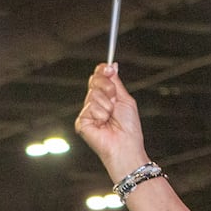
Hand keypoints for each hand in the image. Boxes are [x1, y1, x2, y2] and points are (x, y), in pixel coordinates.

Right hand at [73, 63, 151, 182]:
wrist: (125, 145)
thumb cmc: (129, 127)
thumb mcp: (125, 99)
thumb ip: (116, 83)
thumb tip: (112, 65)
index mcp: (106, 97)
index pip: (98, 77)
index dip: (102, 71)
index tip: (109, 69)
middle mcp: (95, 103)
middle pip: (93, 81)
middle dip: (106, 86)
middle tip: (113, 99)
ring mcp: (88, 112)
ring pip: (93, 94)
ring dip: (106, 104)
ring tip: (110, 117)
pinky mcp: (81, 122)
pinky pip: (89, 107)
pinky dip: (100, 114)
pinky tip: (103, 124)